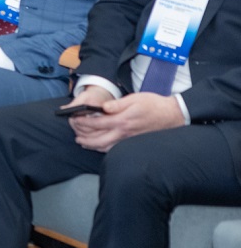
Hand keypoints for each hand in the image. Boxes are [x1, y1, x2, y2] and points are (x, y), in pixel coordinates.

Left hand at [69, 89, 184, 152]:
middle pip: (98, 139)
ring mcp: (128, 140)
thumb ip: (117, 104)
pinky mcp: (132, 142)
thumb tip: (103, 107)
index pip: (97, 123)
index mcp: (122, 120)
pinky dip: (103, 149)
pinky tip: (98, 146)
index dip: (83, 122)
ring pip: (105, 147)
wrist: (172, 115)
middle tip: (75, 134)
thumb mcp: (135, 99)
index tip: (74, 119)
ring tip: (82, 142)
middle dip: (84, 137)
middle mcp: (124, 133)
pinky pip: (115, 149)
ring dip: (92, 145)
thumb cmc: (153, 105)